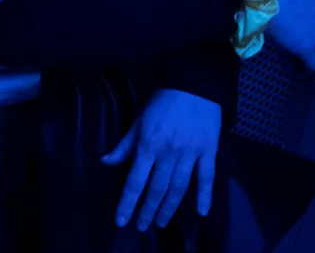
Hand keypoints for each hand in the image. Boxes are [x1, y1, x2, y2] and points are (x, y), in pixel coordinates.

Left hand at [102, 88, 218, 231]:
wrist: (193, 86)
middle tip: (142, 227)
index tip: (122, 220)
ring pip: (179, 187)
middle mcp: (168, 153)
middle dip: (147, 210)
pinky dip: (204, 195)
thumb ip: (125, 145)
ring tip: (160, 223)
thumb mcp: (138, 121)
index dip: (128, 202)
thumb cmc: (162, 102)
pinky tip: (201, 212)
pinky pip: (206, 177)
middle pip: (156, 188)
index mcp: (148, 145)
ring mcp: (190, 153)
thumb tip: (106, 162)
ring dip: (169, 207)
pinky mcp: (208, 151)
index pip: (135, 180)